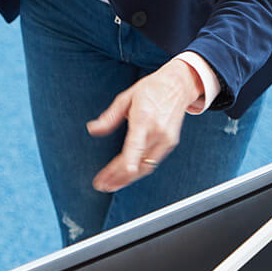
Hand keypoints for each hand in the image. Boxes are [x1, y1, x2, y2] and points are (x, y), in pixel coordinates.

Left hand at [86, 60, 202, 192]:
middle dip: (119, 177)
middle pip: (138, 162)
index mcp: (144, 118)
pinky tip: (126, 176)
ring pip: (146, 167)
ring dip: (127, 179)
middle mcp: (158, 131)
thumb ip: (109, 117)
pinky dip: (138, 172)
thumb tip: (92, 129)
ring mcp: (166, 139)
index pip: (136, 145)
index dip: (129, 161)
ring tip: (110, 185)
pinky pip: (152, 162)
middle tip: (102, 185)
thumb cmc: (151, 89)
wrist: (179, 85)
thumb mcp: (126, 98)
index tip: (121, 172)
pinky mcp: (170, 143)